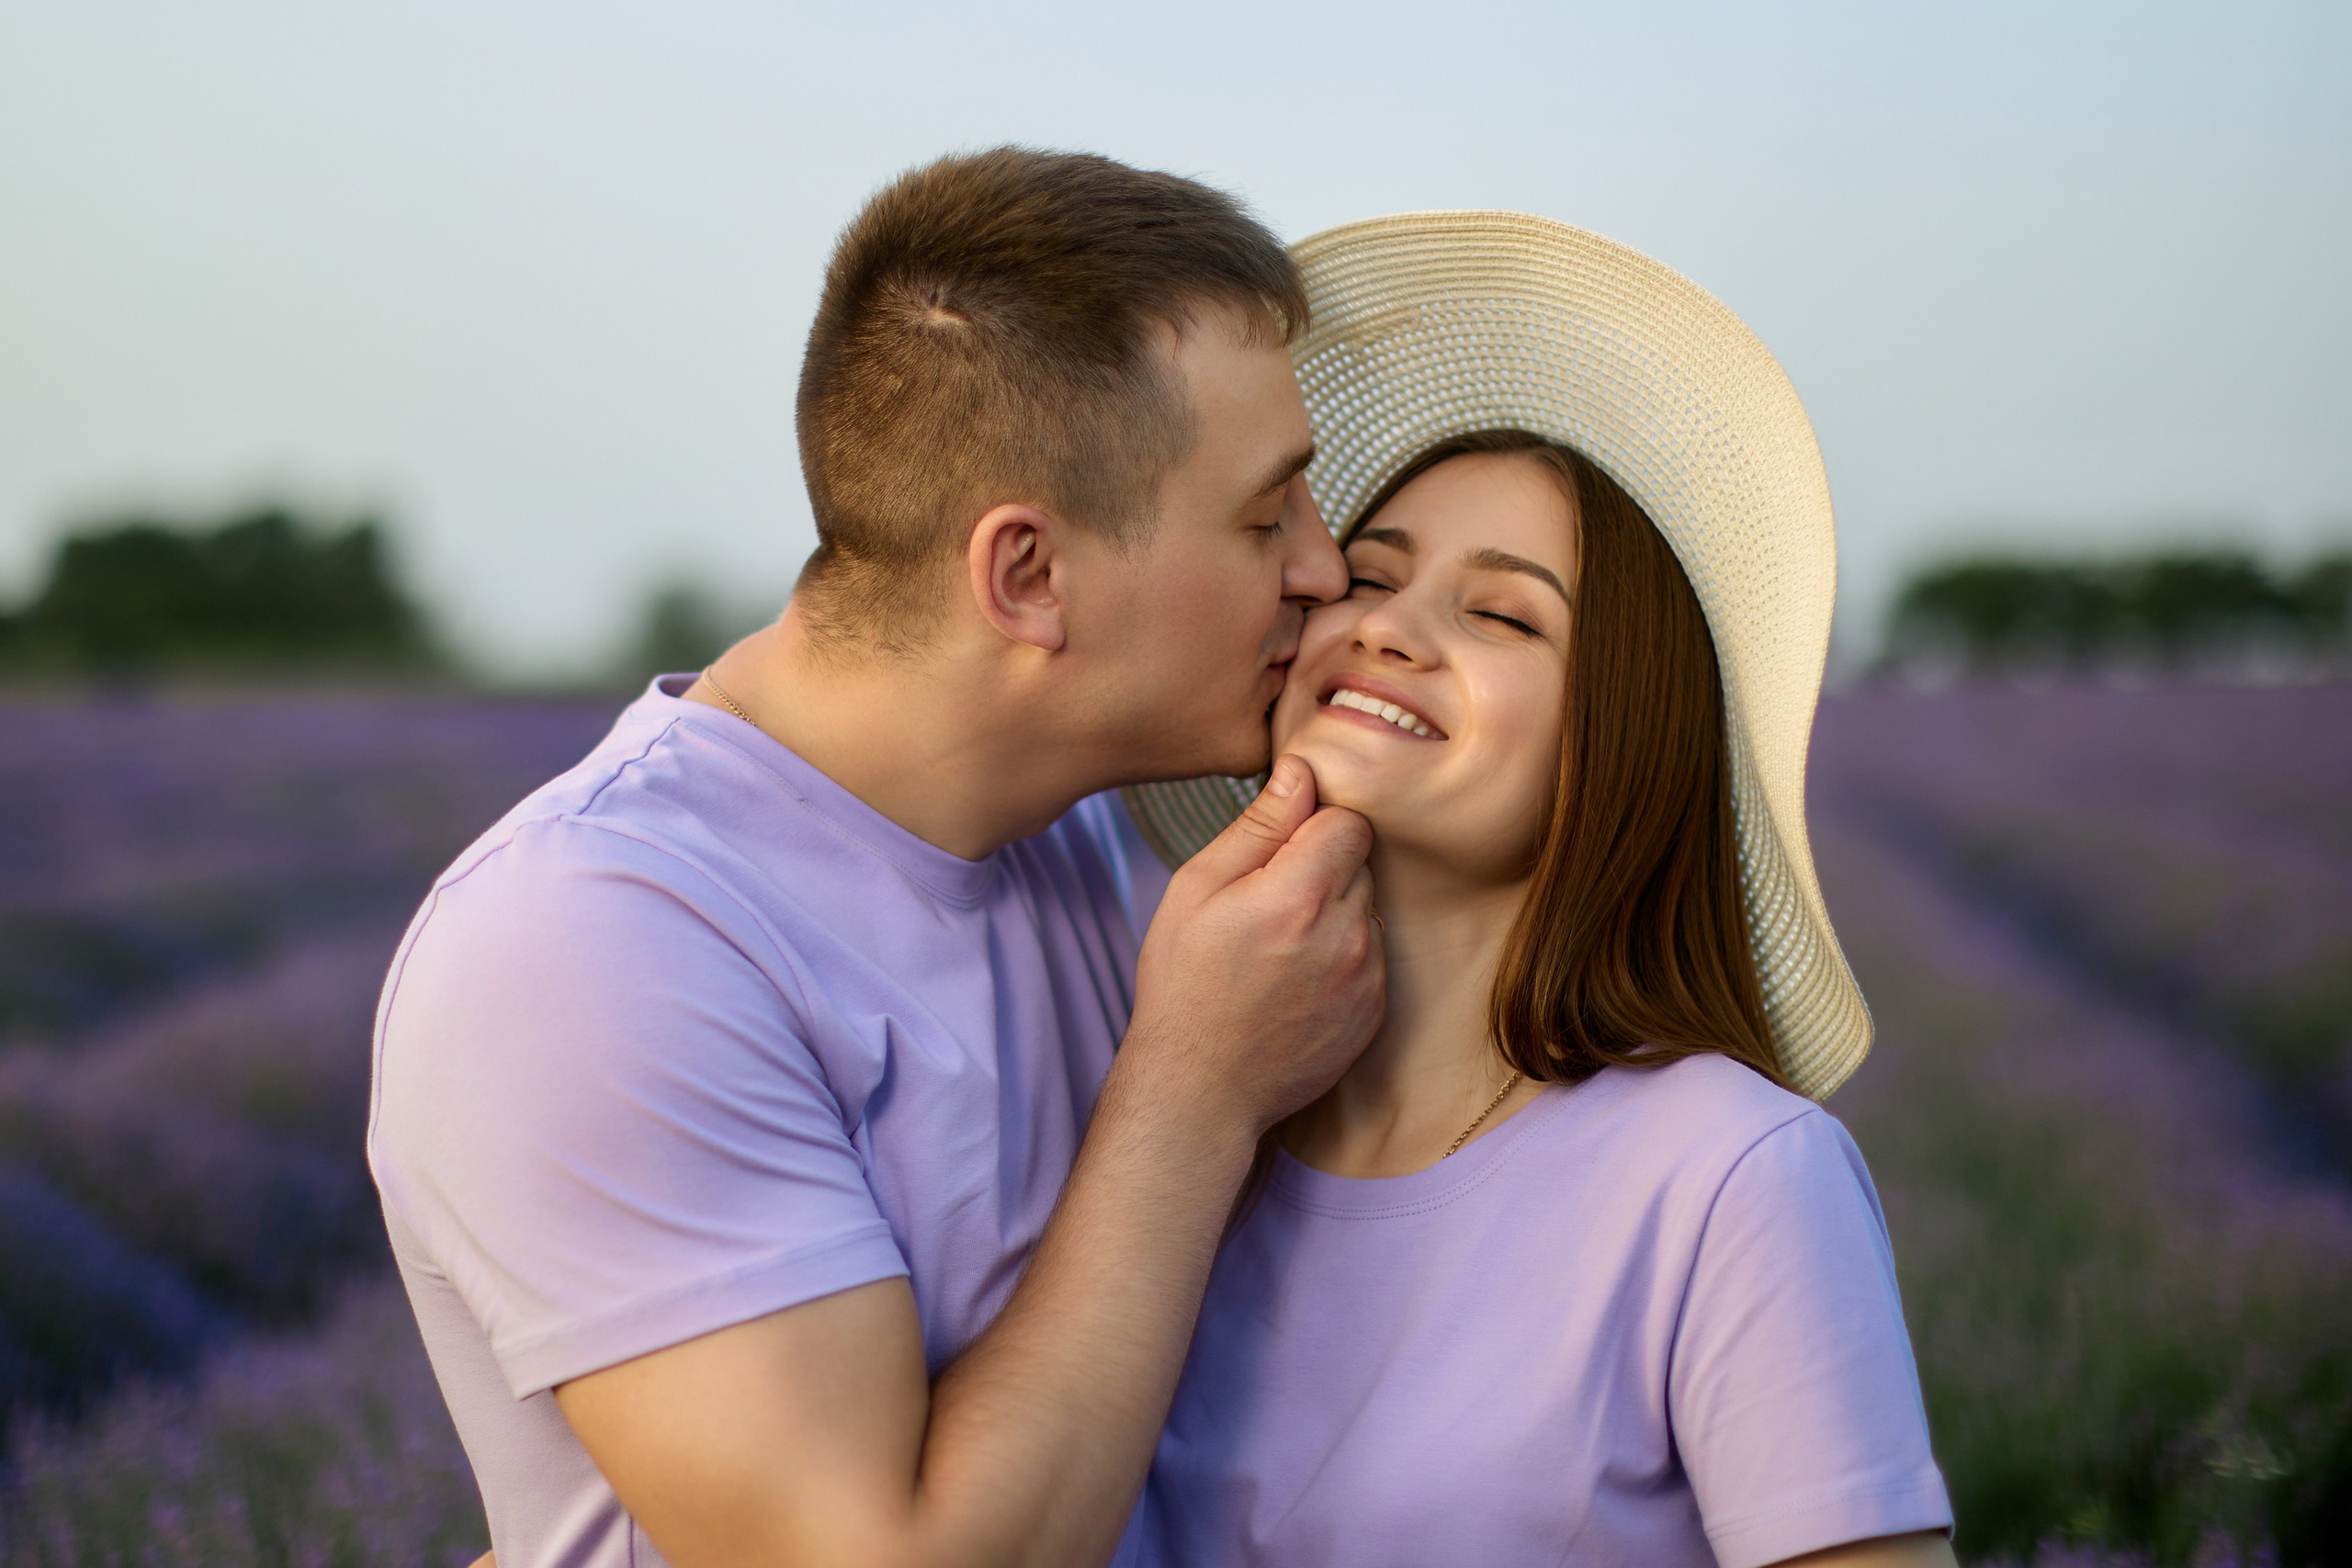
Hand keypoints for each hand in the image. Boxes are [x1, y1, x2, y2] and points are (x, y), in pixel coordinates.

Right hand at [1121, 754, 1383, 1134]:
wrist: (1201, 1088)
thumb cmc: (1185, 985)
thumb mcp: (1196, 891)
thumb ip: (1258, 827)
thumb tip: (1301, 770)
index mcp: (1299, 895)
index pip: (1348, 820)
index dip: (1312, 828)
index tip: (1279, 854)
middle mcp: (1346, 934)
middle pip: (1360, 863)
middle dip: (1323, 870)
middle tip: (1269, 907)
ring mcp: (1367, 977)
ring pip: (1367, 909)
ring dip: (1335, 915)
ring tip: (1280, 951)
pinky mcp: (1375, 1012)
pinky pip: (1372, 956)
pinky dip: (1343, 959)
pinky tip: (1297, 983)